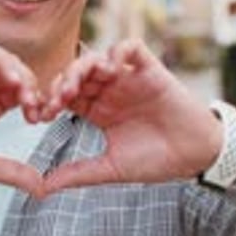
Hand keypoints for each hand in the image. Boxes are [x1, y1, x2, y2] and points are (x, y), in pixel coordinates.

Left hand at [41, 40, 222, 192]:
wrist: (194, 157)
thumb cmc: (156, 161)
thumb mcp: (110, 169)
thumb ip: (77, 174)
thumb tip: (41, 188)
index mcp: (97, 110)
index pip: (65, 96)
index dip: (50, 101)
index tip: (40, 115)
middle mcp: (110, 91)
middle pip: (76, 73)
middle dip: (62, 82)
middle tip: (58, 99)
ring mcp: (130, 78)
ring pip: (98, 57)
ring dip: (83, 66)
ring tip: (78, 84)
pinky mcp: (151, 70)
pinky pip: (132, 46)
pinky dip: (118, 51)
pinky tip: (110, 69)